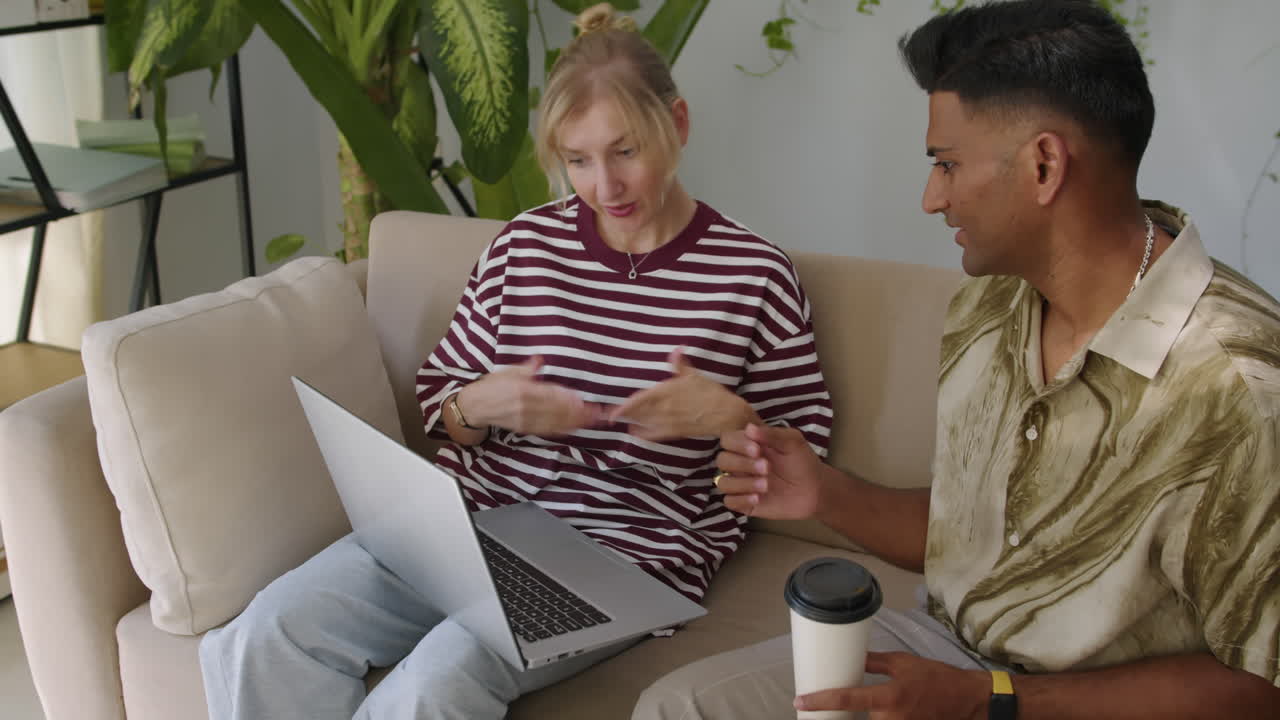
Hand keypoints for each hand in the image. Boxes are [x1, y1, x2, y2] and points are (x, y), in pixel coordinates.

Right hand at [458, 356, 603, 435]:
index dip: (567, 399)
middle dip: (578, 413)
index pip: (549, 395)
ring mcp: (526, 420)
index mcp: (522, 390)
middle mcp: (525, 408)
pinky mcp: (525, 429)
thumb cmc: (492, 386)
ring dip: (575, 422)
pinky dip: (563, 429)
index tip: (582, 400)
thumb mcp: (508, 371)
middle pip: (556, 411)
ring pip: (555, 423)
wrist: (475, 407)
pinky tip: (575, 427)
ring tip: (592, 421)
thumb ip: (526, 368)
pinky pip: (547, 430)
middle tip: (597, 413)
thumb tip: (539, 360)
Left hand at [607, 348, 751, 441]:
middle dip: (623, 415)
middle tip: (607, 416)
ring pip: (643, 424)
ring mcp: (668, 421)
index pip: (638, 401)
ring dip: (631, 423)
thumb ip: (680, 364)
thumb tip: (676, 349)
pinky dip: (643, 434)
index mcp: (666, 391)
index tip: (612, 412)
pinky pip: (655, 435)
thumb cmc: (709, 392)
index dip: (623, 408)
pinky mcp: (675, 432)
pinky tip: (635, 432)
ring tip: (621, 421)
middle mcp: (663, 408)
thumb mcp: (694, 375)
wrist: (724, 413)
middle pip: (637, 414)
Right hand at [713, 423, 825, 518]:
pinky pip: (729, 502)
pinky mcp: (744, 502)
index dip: (737, 444)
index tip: (757, 449)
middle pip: (722, 460)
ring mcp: (741, 483)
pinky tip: (758, 498)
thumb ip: (772, 434)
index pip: (727, 439)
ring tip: (766, 485)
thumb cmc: (802, 462)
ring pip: (723, 482)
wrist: (815, 490)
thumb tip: (749, 428)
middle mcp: (740, 463)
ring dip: (742, 483)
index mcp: (748, 445)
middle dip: (742, 464)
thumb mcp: (792, 442)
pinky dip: (741, 499)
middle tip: (767, 467)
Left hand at [794, 652, 987, 719]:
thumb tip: (852, 658)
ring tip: (852, 708)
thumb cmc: (936, 678)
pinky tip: (876, 713)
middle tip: (824, 705)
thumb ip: (874, 663)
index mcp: (889, 696)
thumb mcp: (903, 663)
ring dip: (863, 717)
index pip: (848, 698)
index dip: (821, 700)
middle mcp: (892, 718)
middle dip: (841, 715)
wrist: (967, 700)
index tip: (800, 700)